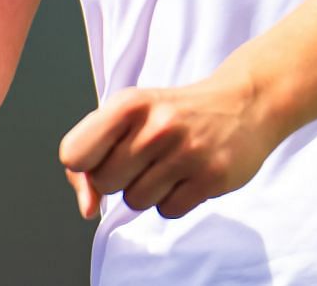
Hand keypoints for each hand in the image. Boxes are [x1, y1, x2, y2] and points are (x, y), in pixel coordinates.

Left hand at [58, 67, 284, 220]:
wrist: (243, 104)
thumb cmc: (173, 113)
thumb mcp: (128, 114)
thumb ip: (92, 155)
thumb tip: (86, 208)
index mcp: (129, 103)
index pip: (73, 154)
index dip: (84, 165)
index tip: (102, 157)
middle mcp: (157, 125)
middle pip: (104, 182)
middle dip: (118, 177)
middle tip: (143, 157)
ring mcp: (187, 152)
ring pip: (135, 201)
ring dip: (147, 191)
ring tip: (167, 165)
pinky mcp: (212, 177)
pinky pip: (167, 211)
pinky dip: (172, 200)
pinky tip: (187, 176)